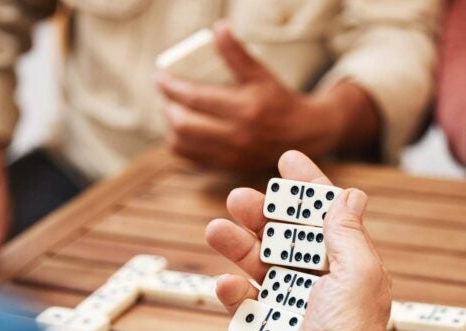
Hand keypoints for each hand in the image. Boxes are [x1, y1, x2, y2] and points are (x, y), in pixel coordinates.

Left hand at [156, 22, 378, 171]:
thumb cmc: (279, 100)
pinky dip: (180, 143)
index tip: (160, 77)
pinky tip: (182, 130)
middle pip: (184, 124)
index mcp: (246, 108)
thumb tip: (219, 28)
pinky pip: (192, 158)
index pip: (195, 98)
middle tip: (168, 95)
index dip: (171, 87)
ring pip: (183, 143)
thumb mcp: (261, 75)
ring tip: (173, 111)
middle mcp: (238, 135)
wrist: (304, 135)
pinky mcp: (229, 166)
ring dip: (171, 126)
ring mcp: (232, 154)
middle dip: (169, 107)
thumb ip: (237, 54)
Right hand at [206, 150, 390, 330]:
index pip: (325, 215)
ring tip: (215, 230)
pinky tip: (227, 285)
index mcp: (348, 265)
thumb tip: (350, 195)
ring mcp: (292, 306)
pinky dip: (234, 293)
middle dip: (262, 214)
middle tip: (239, 199)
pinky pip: (246, 304)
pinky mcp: (269, 330)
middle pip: (285, 236)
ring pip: (260, 265)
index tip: (286, 160)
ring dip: (238, 246)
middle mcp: (321, 282)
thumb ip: (347, 232)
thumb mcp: (358, 274)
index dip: (307, 186)